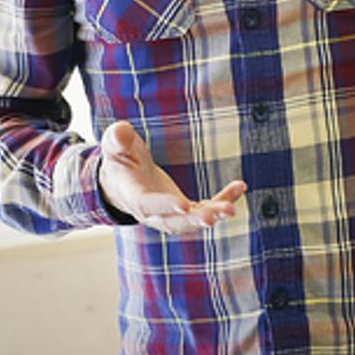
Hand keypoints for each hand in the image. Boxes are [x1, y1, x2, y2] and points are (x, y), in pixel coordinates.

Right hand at [98, 120, 246, 234]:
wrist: (123, 180)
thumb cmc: (120, 159)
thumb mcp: (115, 146)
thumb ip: (117, 140)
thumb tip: (120, 132)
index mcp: (133, 195)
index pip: (147, 204)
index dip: (164, 205)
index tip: (183, 204)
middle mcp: (152, 212)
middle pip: (173, 222)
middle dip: (193, 220)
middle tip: (213, 217)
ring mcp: (170, 213)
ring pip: (192, 220)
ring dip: (212, 215)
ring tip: (231, 208)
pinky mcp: (184, 209)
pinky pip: (205, 208)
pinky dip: (222, 200)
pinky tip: (239, 187)